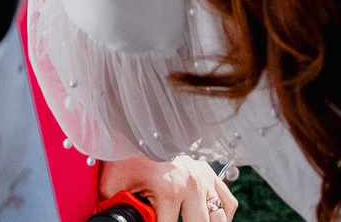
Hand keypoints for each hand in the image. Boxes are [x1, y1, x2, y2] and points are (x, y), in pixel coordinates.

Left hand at [98, 155, 235, 221]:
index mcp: (169, 190)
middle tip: (171, 220)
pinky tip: (207, 218)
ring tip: (192, 221)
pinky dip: (222, 215)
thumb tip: (115, 218)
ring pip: (219, 217)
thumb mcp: (113, 186)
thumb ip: (117, 209)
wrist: (138, 127)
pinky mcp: (210, 174)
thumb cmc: (126, 155)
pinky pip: (228, 202)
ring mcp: (203, 179)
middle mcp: (191, 184)